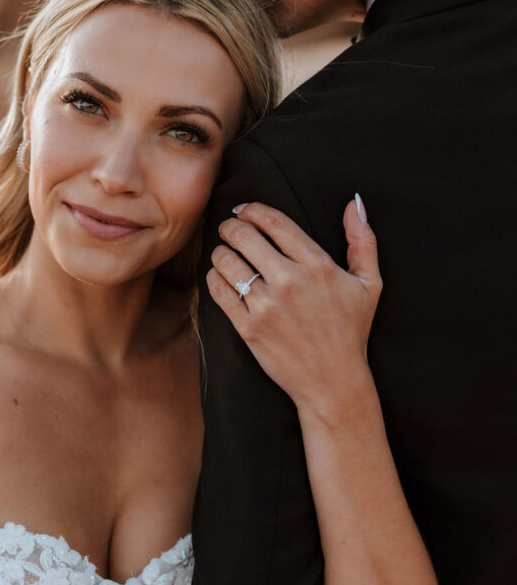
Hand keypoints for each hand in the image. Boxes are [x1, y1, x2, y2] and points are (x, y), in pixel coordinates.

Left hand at [207, 197, 381, 413]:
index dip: (252, 209)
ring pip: (226, 261)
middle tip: (228, 228)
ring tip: (223, 253)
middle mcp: (289, 281)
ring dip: (220, 251)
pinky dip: (214, 278)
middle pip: (244, 235)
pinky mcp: (248, 327)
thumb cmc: (351, 331)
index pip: (274, 222)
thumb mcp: (370, 284)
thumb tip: (355, 203)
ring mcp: (266, 305)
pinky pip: (219, 290)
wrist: (333, 382)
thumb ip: (363, 240)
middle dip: (230, 226)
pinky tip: (220, 277)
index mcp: (317, 264)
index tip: (243, 209)